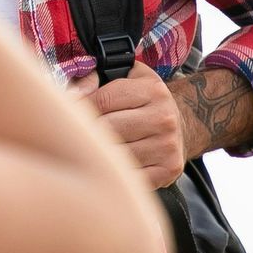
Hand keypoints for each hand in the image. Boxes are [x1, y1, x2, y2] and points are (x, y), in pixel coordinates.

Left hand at [83, 62, 185, 188]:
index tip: (70, 113)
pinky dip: (117, 172)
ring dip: (101, 152)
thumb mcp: (127, 78)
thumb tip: (73, 94)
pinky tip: (115, 164)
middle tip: (79, 133)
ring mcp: (167, 145)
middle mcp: (164, 117)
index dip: (79, 107)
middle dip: (88, 131)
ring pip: (116, 153)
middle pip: (107, 128)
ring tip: (96, 148)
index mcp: (153, 90)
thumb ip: (97, 78)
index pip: (103, 100)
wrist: (182, 125)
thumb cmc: (145, 102)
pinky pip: (129, 174)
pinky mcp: (168, 169)